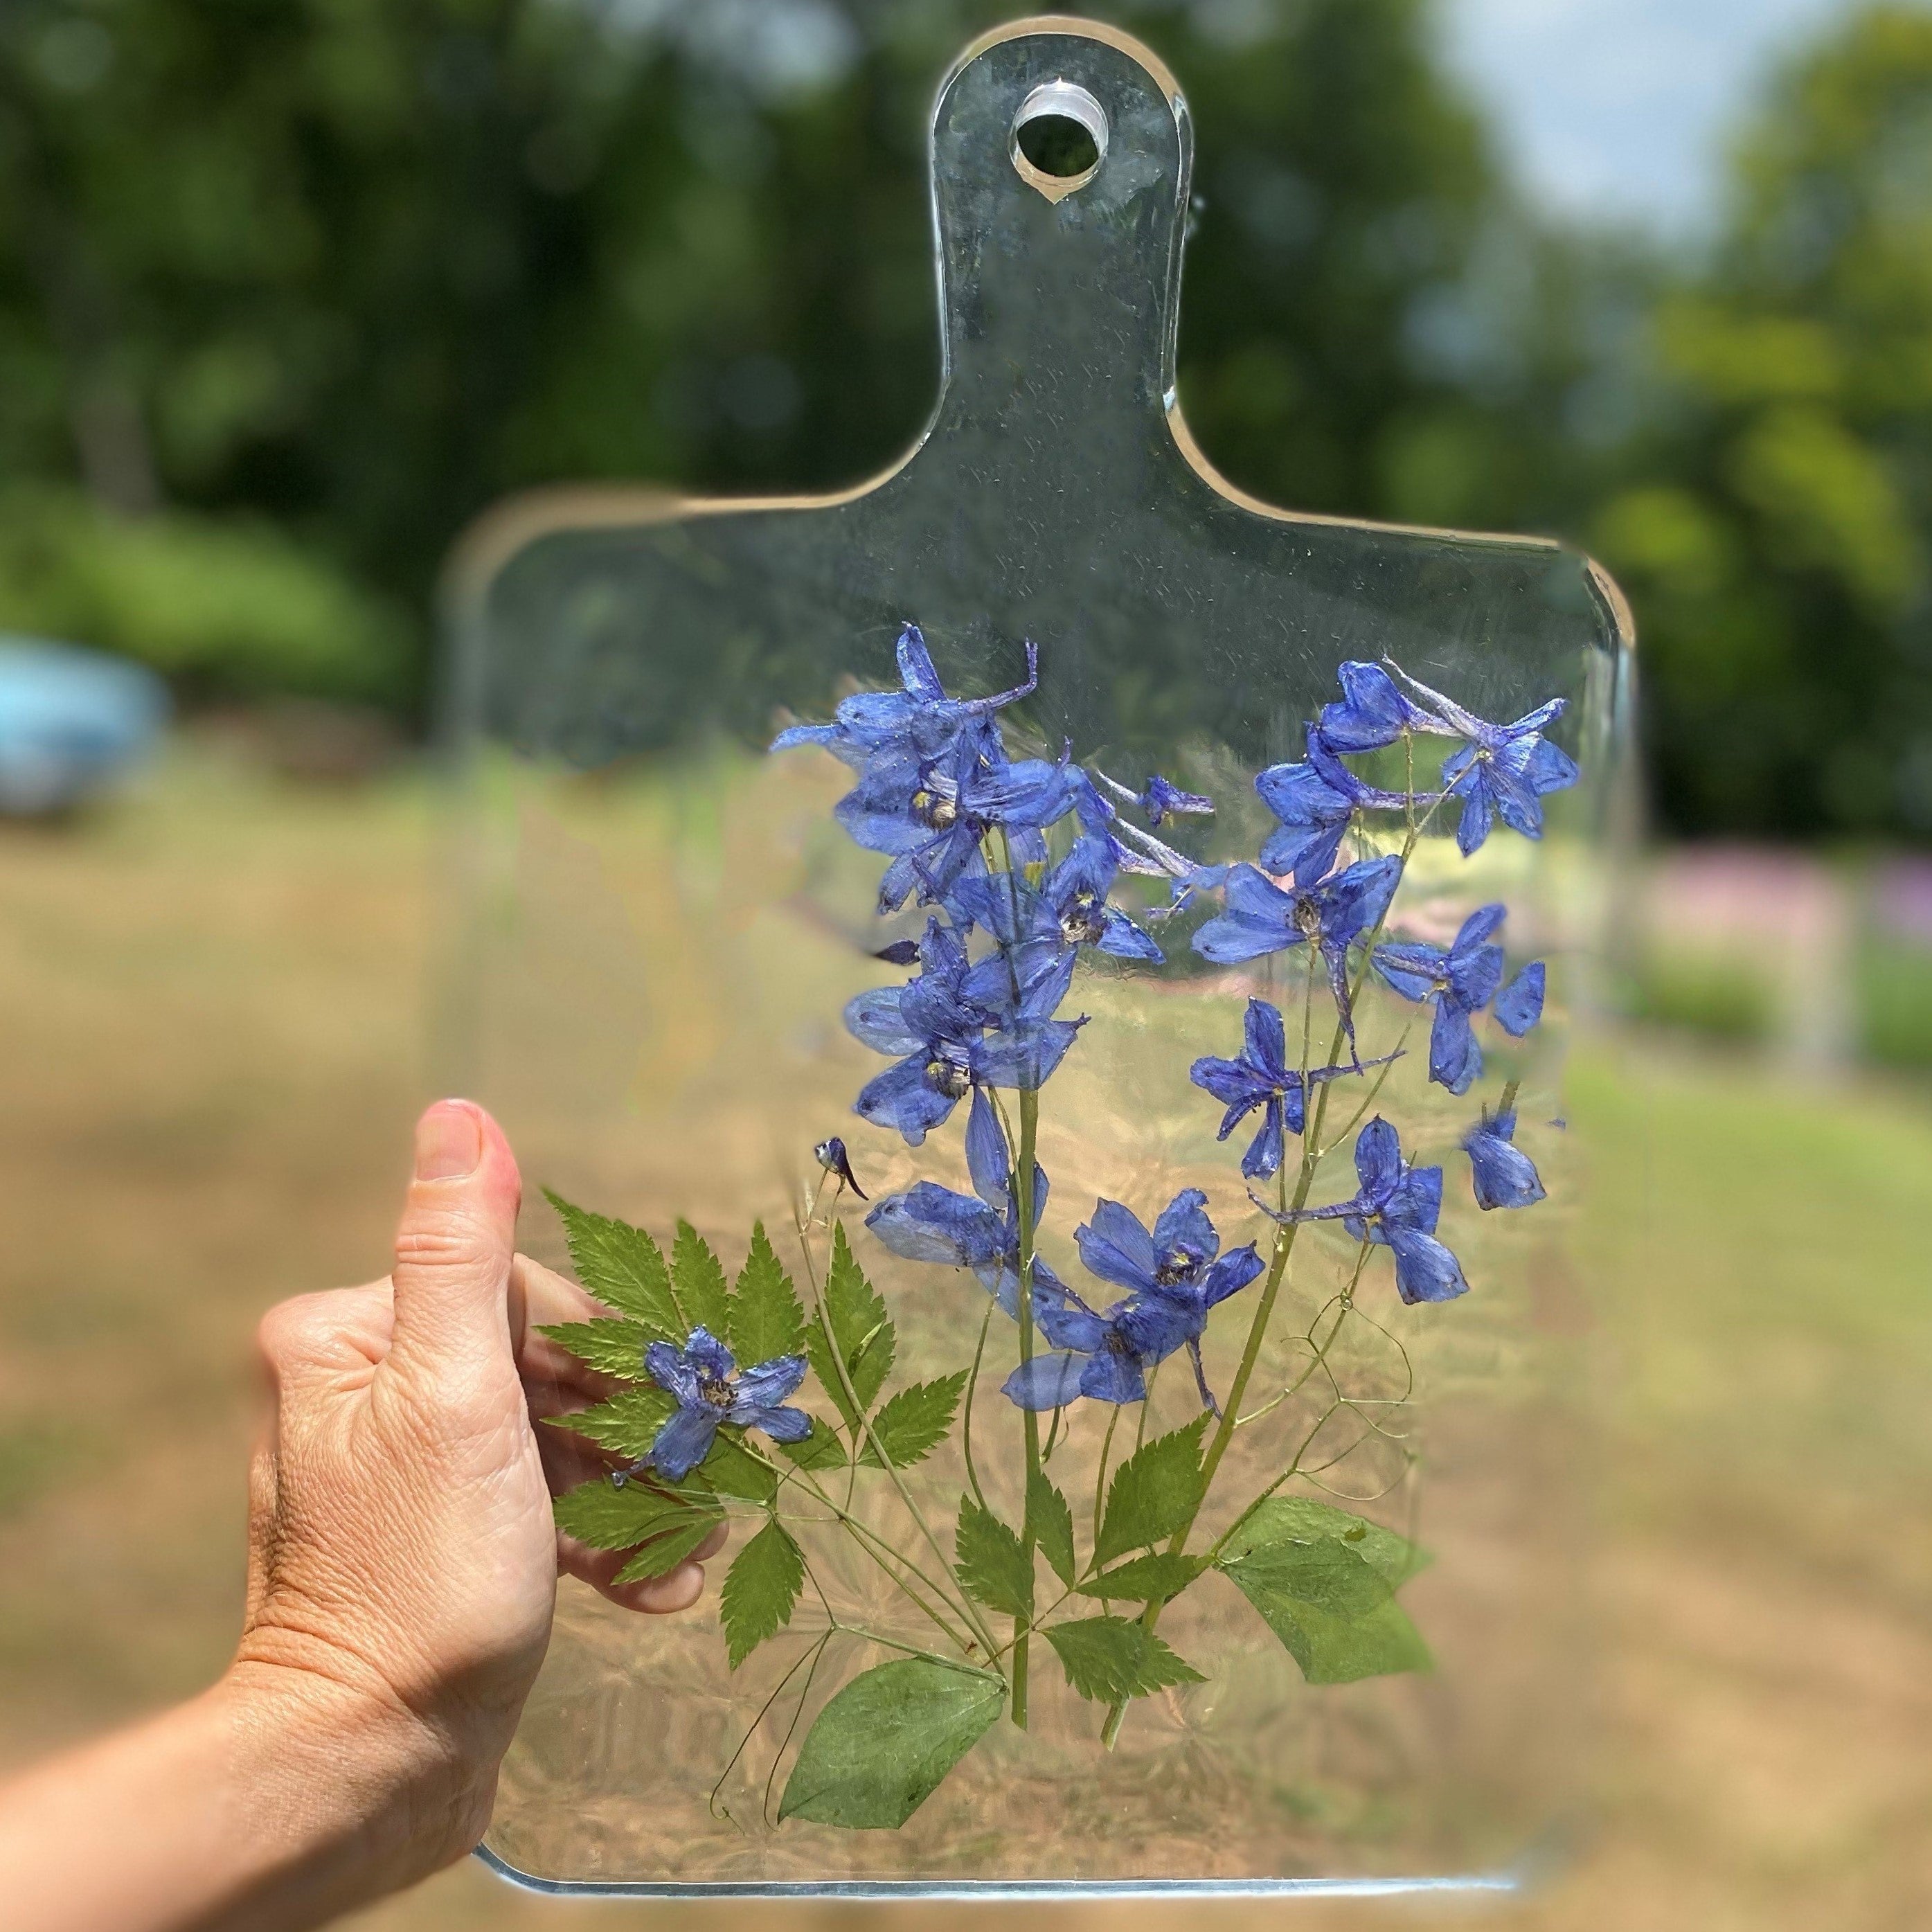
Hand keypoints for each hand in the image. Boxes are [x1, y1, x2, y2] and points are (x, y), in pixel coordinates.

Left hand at [233, 1100, 720, 1889]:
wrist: (370, 1766)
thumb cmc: (418, 1577)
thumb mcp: (455, 1398)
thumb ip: (461, 1251)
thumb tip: (460, 1112)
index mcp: (350, 1338)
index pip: (509, 1290)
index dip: (599, 1346)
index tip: (664, 1405)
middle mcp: (361, 1391)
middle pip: (537, 1365)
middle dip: (625, 1427)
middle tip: (699, 1481)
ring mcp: (399, 1470)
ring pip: (547, 1439)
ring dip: (629, 1489)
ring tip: (692, 1548)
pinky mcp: (434, 1539)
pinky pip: (529, 1504)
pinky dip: (594, 1536)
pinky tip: (655, 1584)